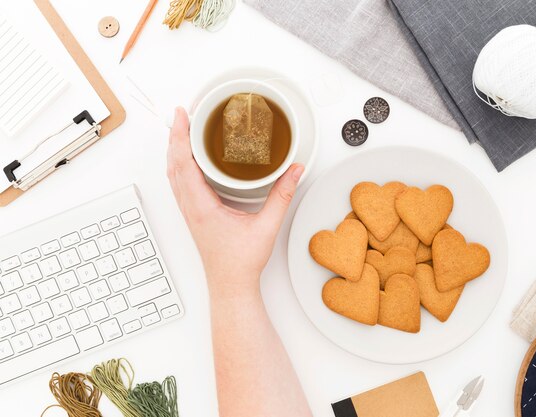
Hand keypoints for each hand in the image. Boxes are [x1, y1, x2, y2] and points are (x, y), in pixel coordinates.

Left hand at [167, 107, 303, 297]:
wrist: (230, 284)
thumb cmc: (241, 261)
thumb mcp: (267, 226)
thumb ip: (282, 195)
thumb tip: (293, 171)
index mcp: (201, 206)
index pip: (183, 163)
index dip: (180, 136)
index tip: (182, 115)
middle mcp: (190, 207)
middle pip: (173, 163)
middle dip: (175, 135)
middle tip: (183, 113)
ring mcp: (189, 211)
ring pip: (173, 173)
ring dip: (175, 149)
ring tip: (183, 129)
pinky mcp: (194, 214)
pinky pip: (180, 183)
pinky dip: (180, 163)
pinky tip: (188, 158)